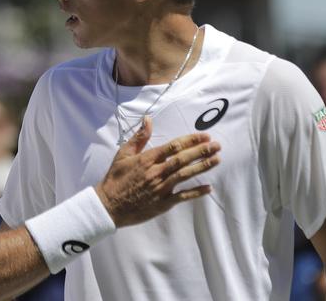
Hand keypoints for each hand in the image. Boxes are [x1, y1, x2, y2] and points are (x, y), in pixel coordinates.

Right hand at [95, 117, 219, 226]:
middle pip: (182, 159)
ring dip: (202, 167)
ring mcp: (160, 188)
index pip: (173, 146)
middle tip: (217, 145)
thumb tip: (148, 119)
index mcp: (147, 159)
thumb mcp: (123, 154)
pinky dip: (196, 192)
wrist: (108, 205)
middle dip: (201, 151)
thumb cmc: (115, 178)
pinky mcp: (162, 203)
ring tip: (217, 159)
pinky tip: (209, 187)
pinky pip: (182, 196)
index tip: (204, 136)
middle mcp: (155, 172)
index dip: (190, 140)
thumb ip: (139, 137)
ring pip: (185, 175)